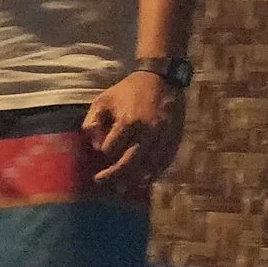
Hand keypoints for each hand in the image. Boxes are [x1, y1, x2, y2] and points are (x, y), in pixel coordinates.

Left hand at [85, 72, 185, 187]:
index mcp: (129, 121)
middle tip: (102, 181)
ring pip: (149, 166)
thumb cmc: (128, 90)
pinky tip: (146, 179)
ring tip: (124, 188)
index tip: (101, 151)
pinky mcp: (174, 138)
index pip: (111, 149)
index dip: (104, 152)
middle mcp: (148, 131)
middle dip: (115, 175)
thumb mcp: (104, 100)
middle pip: (130, 162)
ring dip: (135, 179)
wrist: (161, 78)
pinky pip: (165, 161)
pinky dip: (155, 172)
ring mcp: (163, 136)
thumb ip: (93, 122)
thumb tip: (94, 146)